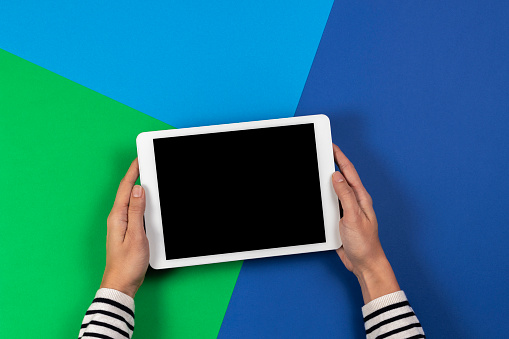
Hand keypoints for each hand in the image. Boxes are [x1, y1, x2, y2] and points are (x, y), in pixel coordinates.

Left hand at [100, 158, 148, 297]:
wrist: (121, 284)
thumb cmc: (127, 264)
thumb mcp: (136, 235)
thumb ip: (137, 211)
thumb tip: (139, 189)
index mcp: (117, 216)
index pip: (126, 187)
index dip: (133, 171)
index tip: (140, 158)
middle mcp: (117, 218)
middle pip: (127, 190)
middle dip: (136, 174)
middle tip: (146, 161)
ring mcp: (121, 224)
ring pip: (130, 199)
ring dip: (138, 186)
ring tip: (147, 174)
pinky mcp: (127, 230)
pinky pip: (133, 209)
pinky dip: (140, 200)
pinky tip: (147, 199)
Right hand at [331, 144, 399, 303]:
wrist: (364, 264)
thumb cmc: (364, 243)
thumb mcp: (353, 217)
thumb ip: (345, 195)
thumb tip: (337, 176)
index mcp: (361, 198)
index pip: (349, 171)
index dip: (340, 157)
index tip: (331, 146)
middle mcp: (354, 201)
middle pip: (341, 177)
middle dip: (332, 163)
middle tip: (321, 151)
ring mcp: (347, 210)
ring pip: (334, 190)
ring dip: (326, 179)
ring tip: (317, 167)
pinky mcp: (340, 219)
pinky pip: (329, 203)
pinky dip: (322, 195)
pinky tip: (317, 193)